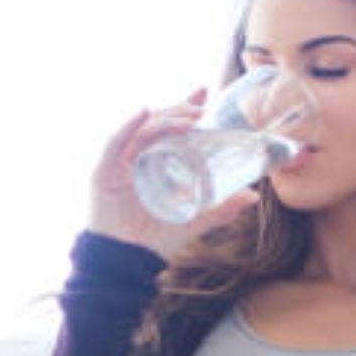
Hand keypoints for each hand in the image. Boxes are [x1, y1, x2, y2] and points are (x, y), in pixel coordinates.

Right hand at [88, 90, 260, 261]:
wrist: (126, 263)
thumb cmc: (154, 240)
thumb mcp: (193, 220)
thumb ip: (220, 209)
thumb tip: (252, 196)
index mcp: (155, 162)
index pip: (169, 127)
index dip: (184, 107)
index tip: (204, 91)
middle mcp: (136, 158)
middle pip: (156, 124)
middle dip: (179, 111)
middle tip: (201, 109)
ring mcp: (119, 164)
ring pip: (141, 130)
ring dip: (165, 119)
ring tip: (189, 117)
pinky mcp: (103, 173)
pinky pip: (115, 144)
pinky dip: (127, 126)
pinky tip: (143, 112)